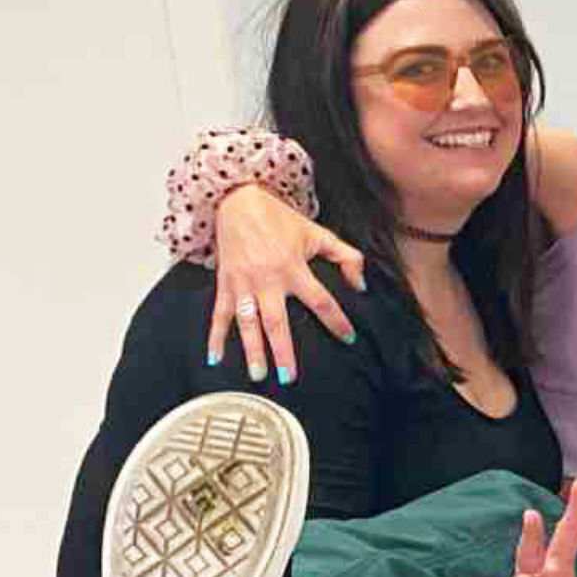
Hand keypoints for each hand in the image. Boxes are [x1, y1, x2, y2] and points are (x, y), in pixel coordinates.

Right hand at [210, 182, 364, 382]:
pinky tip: (215, 358)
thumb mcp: (319, 233)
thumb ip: (346, 257)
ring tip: (258, 375)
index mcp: (293, 268)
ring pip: (247, 323)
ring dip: (252, 350)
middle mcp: (267, 279)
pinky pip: (219, 313)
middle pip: (277, 321)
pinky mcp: (225, 283)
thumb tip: (361, 285)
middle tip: (289, 377)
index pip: (320, 300)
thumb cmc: (281, 219)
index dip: (336, 320)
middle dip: (283, 350)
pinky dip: (214, 336)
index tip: (348, 338)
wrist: (239, 200)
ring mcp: (243, 283)